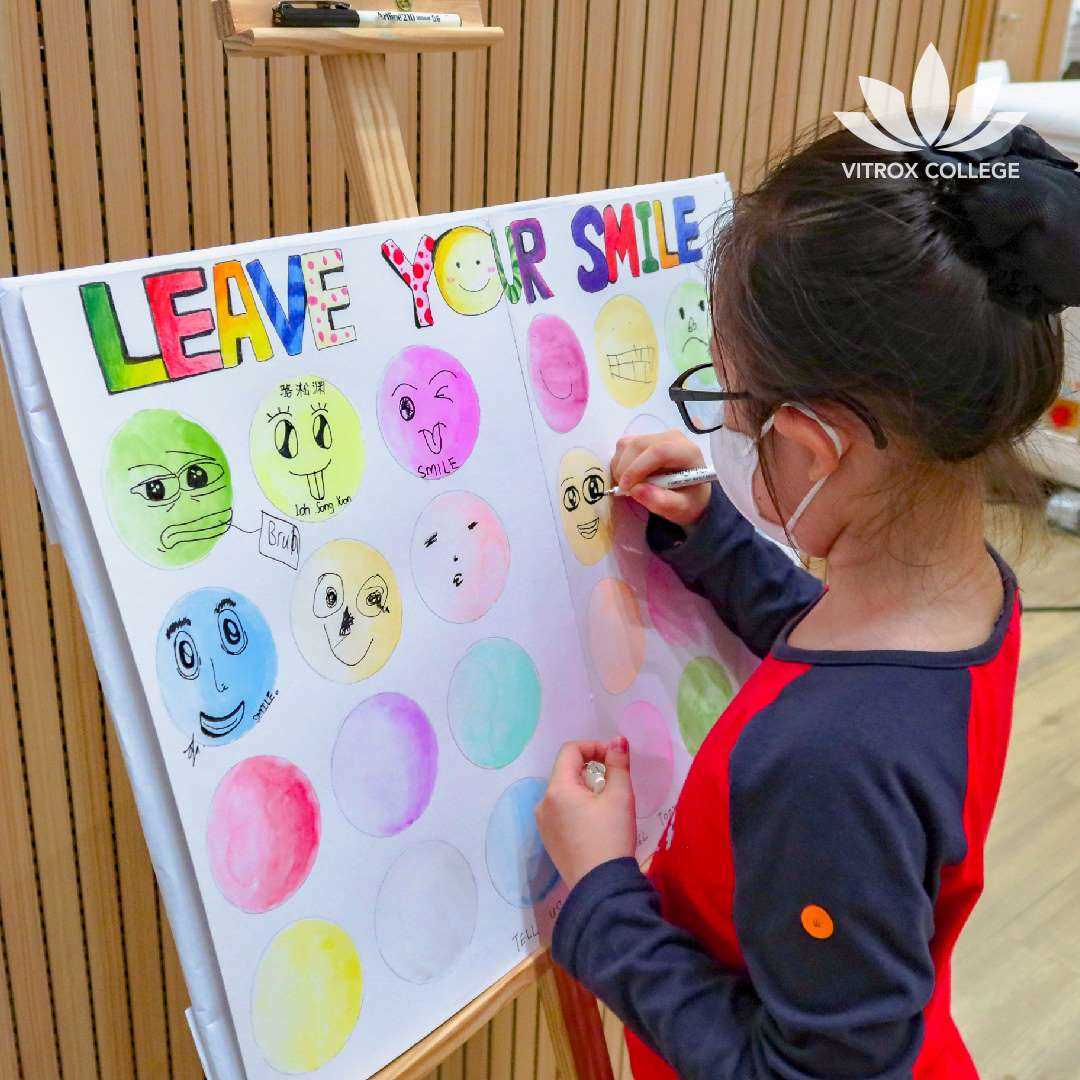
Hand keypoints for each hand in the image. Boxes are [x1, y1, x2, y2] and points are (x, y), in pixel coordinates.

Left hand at [535, 737, 636, 890]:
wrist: (601, 888)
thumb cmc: (611, 838)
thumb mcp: (620, 797)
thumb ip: (618, 764)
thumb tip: (618, 741)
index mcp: (557, 789)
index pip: (570, 751)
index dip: (594, 747)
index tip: (614, 760)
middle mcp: (543, 803)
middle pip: (566, 771)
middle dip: (591, 770)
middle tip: (614, 785)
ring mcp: (543, 823)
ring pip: (563, 792)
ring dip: (584, 789)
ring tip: (606, 805)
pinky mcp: (548, 839)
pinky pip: (560, 811)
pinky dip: (576, 807)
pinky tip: (595, 824)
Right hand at [610, 430, 710, 526]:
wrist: (689, 490)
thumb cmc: (688, 498)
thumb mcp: (681, 507)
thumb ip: (662, 502)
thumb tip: (636, 490)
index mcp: (687, 452)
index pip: (659, 452)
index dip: (638, 468)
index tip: (627, 488)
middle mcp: (672, 438)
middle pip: (639, 445)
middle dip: (626, 469)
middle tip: (625, 490)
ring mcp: (656, 436)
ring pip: (627, 444)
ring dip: (620, 466)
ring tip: (629, 485)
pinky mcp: (644, 438)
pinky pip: (623, 446)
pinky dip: (619, 463)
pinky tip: (629, 477)